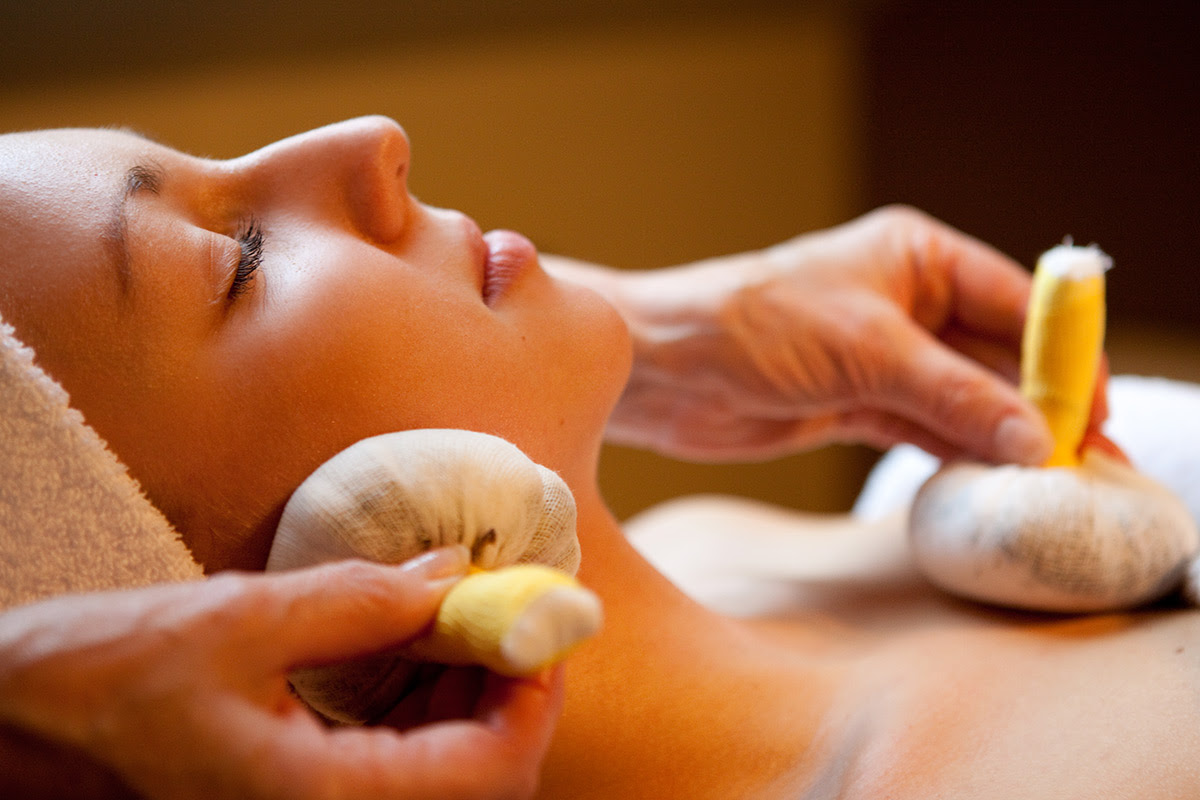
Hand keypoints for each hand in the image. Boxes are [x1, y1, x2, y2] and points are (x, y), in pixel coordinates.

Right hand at [0, 548, 563, 799]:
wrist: (3, 739)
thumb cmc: (89, 690)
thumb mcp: (234, 624)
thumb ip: (359, 601)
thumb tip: (458, 574)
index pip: (489, 772)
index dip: (536, 694)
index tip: (545, 619)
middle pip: (478, 781)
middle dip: (509, 691)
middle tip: (511, 608)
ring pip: (442, 779)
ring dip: (470, 698)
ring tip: (465, 615)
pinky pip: (393, 772)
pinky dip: (423, 713)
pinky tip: (414, 651)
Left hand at [578, 206, 1059, 463]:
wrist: (663, 369)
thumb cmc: (750, 326)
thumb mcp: (865, 351)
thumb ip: (951, 393)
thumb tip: (1032, 435)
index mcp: (916, 258)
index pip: (1014, 302)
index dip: (1058, 354)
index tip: (1090, 408)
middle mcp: (906, 304)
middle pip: (993, 356)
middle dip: (1031, 405)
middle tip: (1074, 458)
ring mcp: (882, 358)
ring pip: (962, 400)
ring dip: (995, 438)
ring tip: (1039, 481)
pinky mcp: (856, 404)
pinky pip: (924, 429)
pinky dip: (953, 454)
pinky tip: (986, 481)